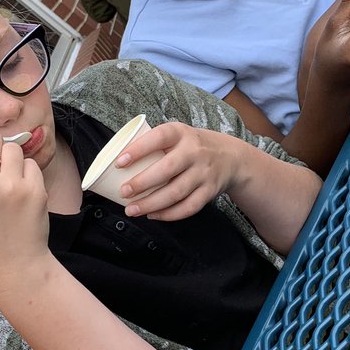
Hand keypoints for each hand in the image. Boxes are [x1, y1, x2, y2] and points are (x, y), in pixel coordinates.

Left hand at [115, 122, 237, 220]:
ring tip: (132, 210)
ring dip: (151, 204)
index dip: (138, 150)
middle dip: (142, 183)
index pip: (158, 138)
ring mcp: (203, 173)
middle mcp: (194, 152)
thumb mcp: (178, 135)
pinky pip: (188, 207)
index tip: (119, 162)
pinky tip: (153, 215)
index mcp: (180, 133)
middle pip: (167, 170)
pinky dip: (169, 214)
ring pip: (176, 192)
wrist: (231, 156)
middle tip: (123, 192)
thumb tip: (118, 163)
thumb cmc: (191, 146)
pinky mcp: (209, 191)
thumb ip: (154, 144)